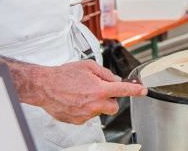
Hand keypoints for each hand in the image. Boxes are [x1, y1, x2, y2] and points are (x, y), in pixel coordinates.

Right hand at [29, 60, 146, 123]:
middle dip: (112, 99)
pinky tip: (77, 99)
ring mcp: (85, 114)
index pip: (123, 90)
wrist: (45, 86)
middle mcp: (94, 104)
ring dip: (97, 103)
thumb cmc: (64, 75)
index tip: (143, 91)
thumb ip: (105, 73)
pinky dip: (86, 108)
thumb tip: (115, 79)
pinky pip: (88, 115)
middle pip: (114, 106)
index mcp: (100, 89)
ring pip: (100, 110)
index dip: (135, 90)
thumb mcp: (89, 66)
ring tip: (83, 92)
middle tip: (102, 90)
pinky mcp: (77, 121)